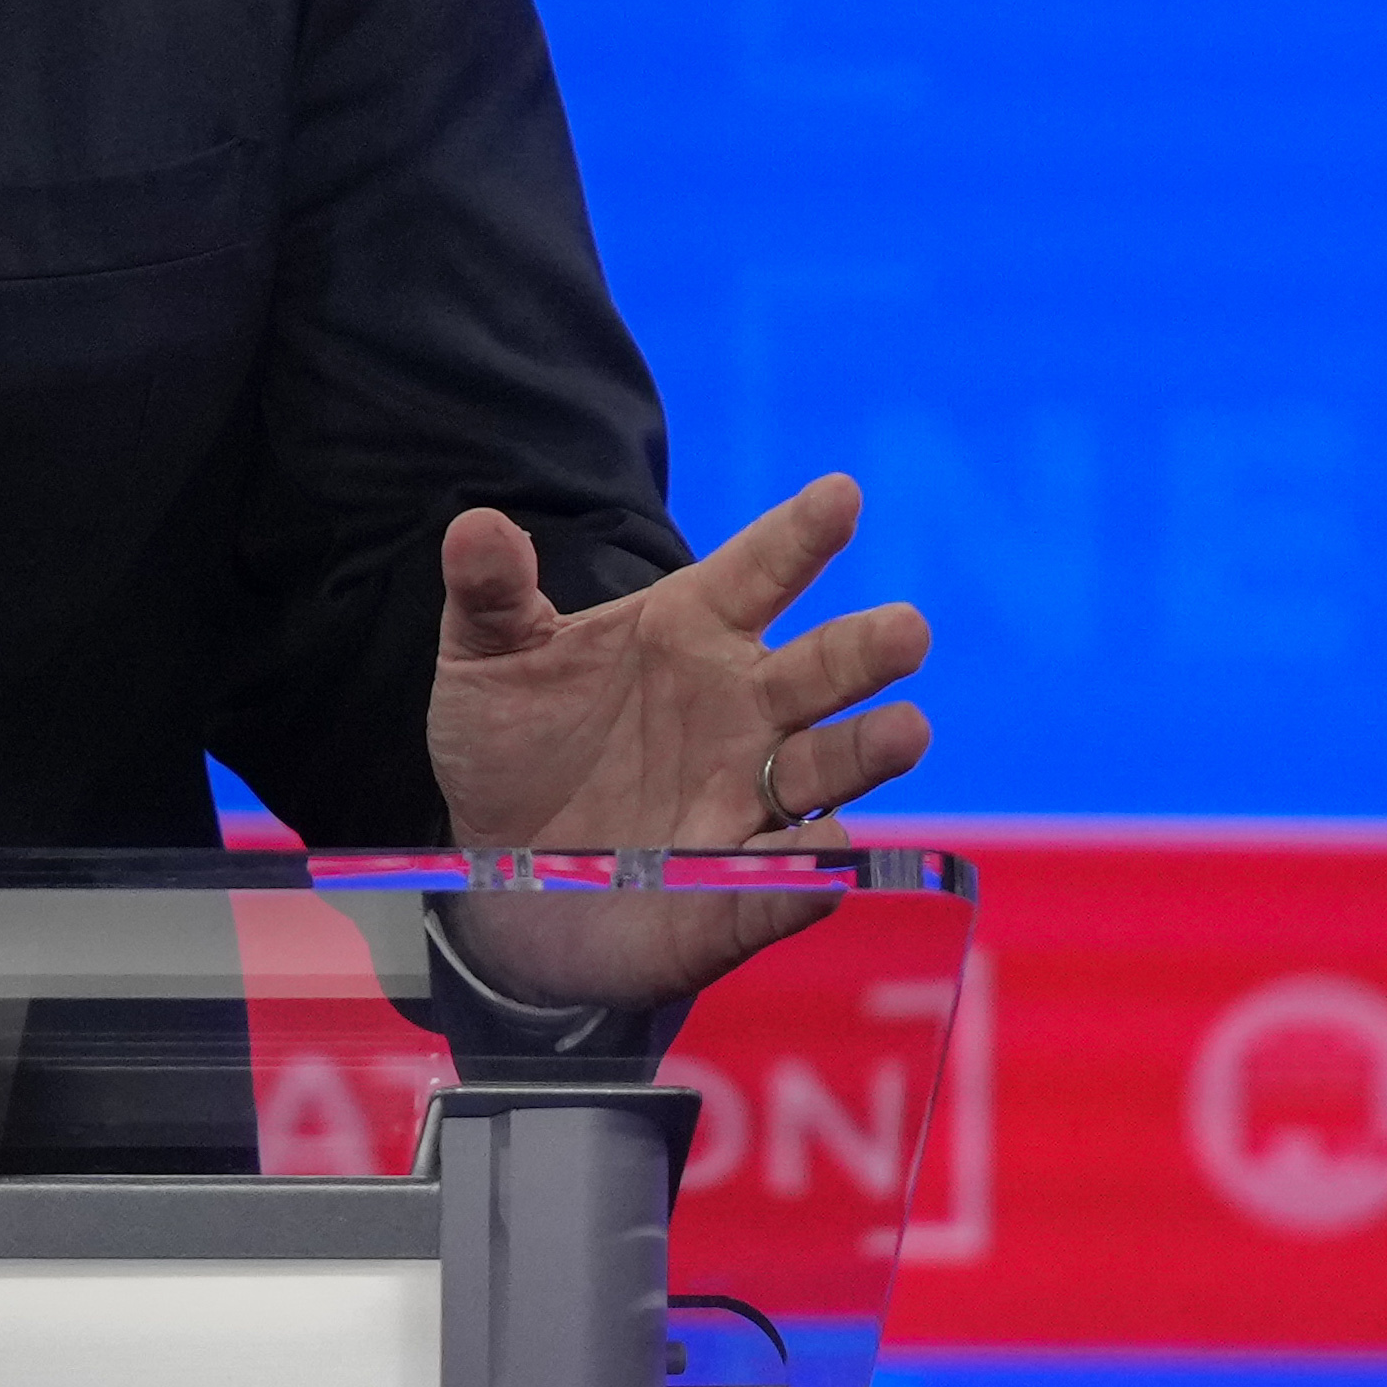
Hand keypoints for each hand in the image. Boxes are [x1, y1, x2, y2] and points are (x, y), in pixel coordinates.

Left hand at [420, 476, 932, 1005]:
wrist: (497, 875)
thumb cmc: (513, 746)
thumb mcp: (485, 661)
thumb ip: (490, 594)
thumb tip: (477, 527)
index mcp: (691, 632)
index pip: (759, 571)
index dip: (799, 535)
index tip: (842, 494)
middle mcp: (742, 710)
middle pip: (820, 671)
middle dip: (866, 651)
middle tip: (908, 629)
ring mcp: (747, 800)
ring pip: (825, 771)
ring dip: (866, 753)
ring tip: (906, 731)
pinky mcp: (737, 892)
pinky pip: (784, 883)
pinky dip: (808, 876)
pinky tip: (827, 864)